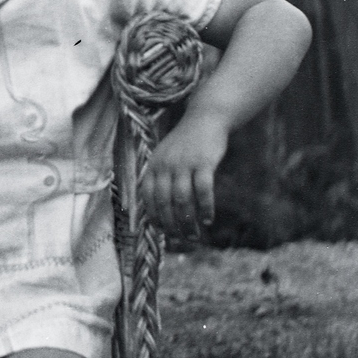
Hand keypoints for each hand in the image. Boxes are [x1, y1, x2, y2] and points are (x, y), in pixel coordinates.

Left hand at [141, 110, 228, 236]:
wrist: (205, 119)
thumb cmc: (186, 144)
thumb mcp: (165, 157)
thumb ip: (161, 179)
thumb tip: (160, 210)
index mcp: (153, 166)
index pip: (148, 198)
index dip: (154, 217)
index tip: (162, 231)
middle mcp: (166, 166)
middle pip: (165, 203)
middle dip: (172, 225)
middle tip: (181, 239)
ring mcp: (184, 164)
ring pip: (183, 200)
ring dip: (188, 222)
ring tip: (195, 235)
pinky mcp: (204, 162)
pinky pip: (203, 191)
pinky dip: (205, 208)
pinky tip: (208, 219)